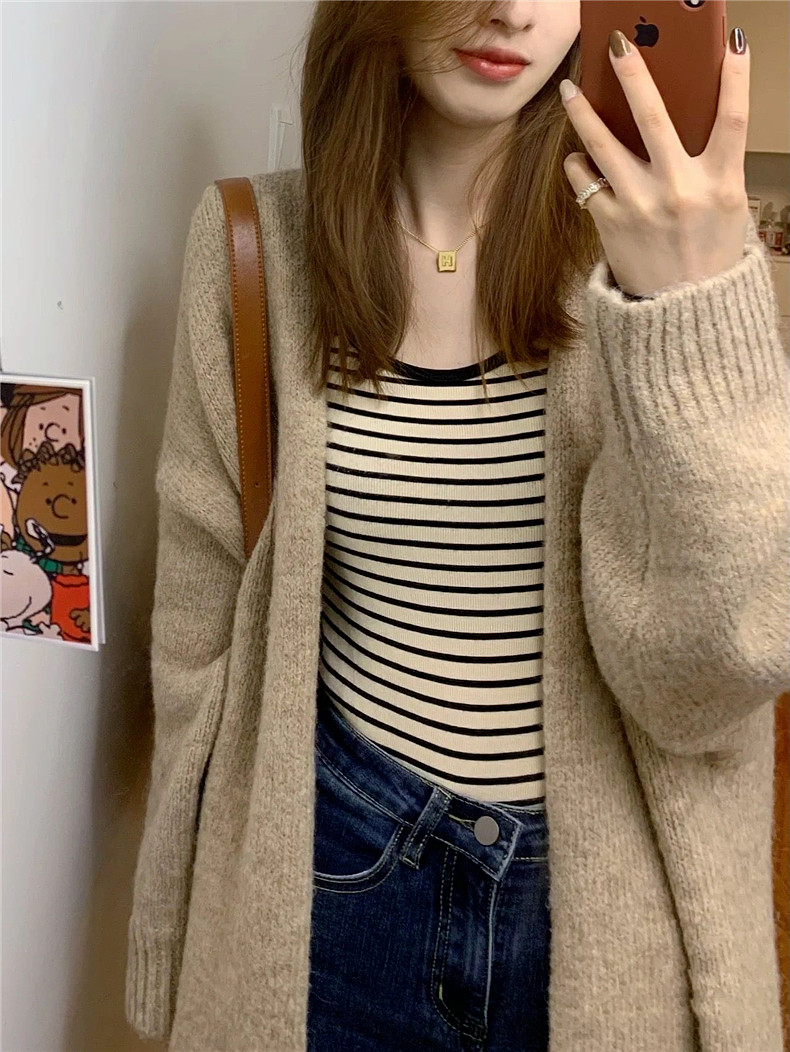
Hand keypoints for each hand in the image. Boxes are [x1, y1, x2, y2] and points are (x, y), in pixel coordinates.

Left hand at [560, 28, 750, 297]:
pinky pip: (586, 182)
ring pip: (603, 145)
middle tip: (617, 43)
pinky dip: (579, 166)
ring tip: (570, 91)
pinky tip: (578, 158)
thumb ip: (711, 166)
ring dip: (583, 113)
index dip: (736, 77)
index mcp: (721, 184)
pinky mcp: (612, 225)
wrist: (683, 314)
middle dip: (634, 73)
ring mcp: (642, 207)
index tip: (733, 41)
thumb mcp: (727, 209)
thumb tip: (687, 120)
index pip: (734, 118)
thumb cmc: (708, 257)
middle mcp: (680, 190)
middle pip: (654, 116)